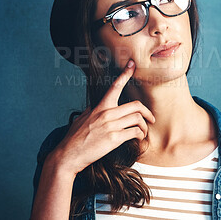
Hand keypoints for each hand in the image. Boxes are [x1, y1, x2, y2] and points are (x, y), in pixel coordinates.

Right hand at [49, 60, 154, 175]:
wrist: (68, 155)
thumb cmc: (75, 138)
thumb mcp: (82, 118)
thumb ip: (93, 110)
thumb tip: (97, 105)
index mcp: (100, 107)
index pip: (115, 86)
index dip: (125, 74)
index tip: (132, 65)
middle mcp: (106, 114)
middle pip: (136, 106)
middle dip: (148, 112)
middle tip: (151, 119)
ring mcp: (110, 126)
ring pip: (138, 119)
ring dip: (145, 126)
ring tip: (144, 132)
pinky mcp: (113, 139)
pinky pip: (135, 132)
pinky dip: (140, 136)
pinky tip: (138, 139)